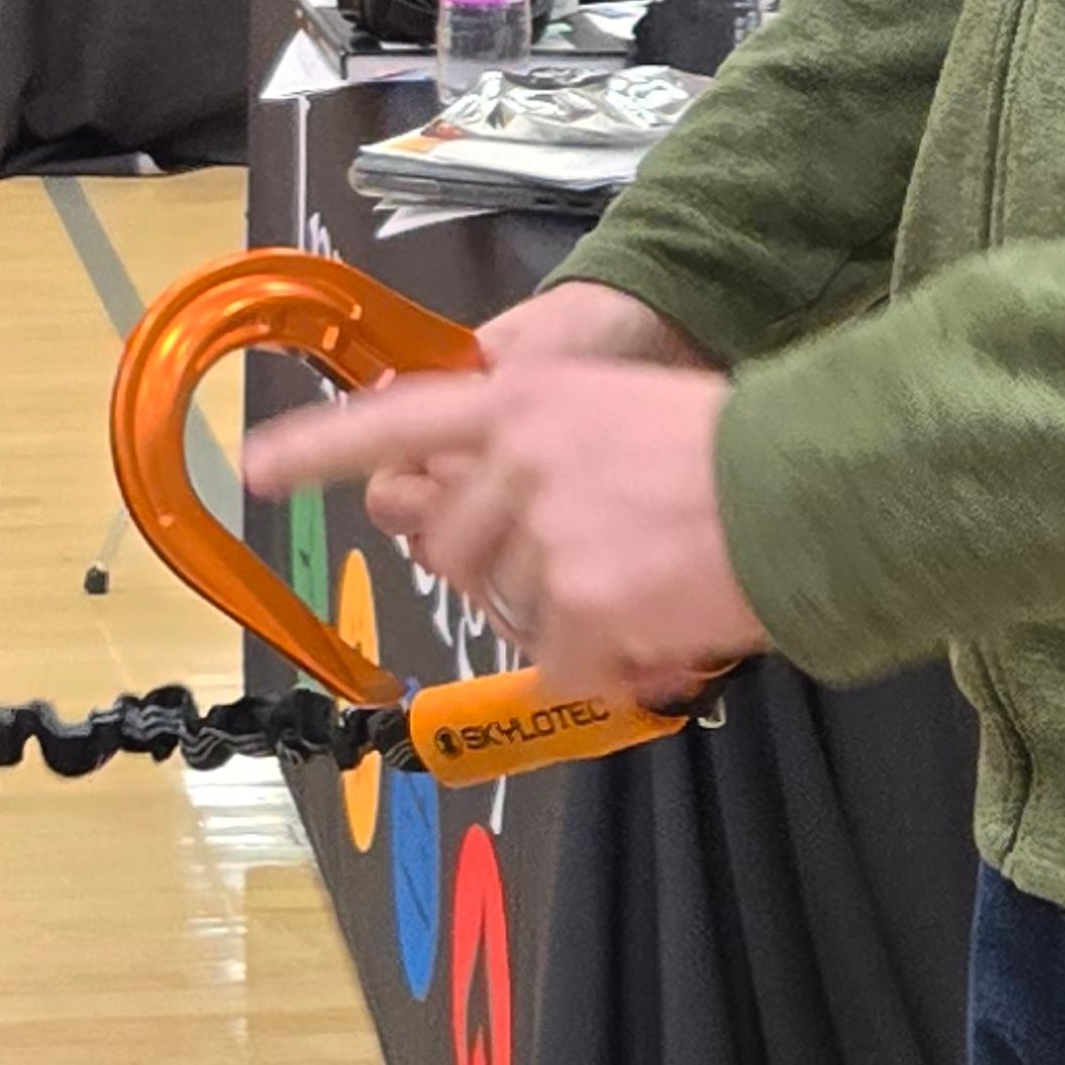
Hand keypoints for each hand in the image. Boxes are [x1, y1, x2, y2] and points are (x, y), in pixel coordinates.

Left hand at [250, 338, 764, 709]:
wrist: (808, 485)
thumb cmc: (726, 448)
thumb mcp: (611, 410)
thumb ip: (530, 448)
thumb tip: (464, 500)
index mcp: (521, 402)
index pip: (396, 420)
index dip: (321, 447)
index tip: (257, 468)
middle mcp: (516, 462)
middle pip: (450, 548)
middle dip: (500, 569)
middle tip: (583, 564)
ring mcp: (544, 537)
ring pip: (504, 607)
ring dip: (560, 615)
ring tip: (638, 583)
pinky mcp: (580, 605)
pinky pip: (557, 661)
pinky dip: (600, 662)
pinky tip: (650, 628)